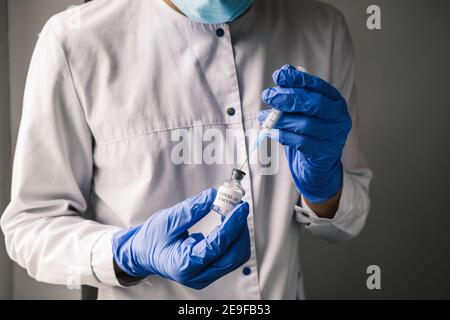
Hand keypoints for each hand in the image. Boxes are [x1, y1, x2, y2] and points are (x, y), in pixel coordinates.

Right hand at [112, 188, 250, 289]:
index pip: (218, 246)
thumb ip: (192, 210)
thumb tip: (214, 196)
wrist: (143, 254)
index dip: (232, 225)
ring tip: (233, 214)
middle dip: (239, 230)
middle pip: (233, 255)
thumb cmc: (151, 240)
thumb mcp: (167, 220)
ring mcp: (206, 276)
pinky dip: (233, 239)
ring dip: (238, 234)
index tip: (240, 207)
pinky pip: (230, 256)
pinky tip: (228, 224)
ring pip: (235, 257)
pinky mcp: (210, 271)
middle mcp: (198, 275)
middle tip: (238, 207)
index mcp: (184, 265)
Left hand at [259, 64, 351, 202]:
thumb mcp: (303, 112)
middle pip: (313, 103)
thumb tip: (286, 71)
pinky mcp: (325, 153)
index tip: (279, 75)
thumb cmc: (309, 133)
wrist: (318, 165)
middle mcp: (339, 117)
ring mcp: (335, 136)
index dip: (298, 79)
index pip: (317, 86)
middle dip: (287, 97)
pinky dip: (284, 136)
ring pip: (305, 124)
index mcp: (335, 102)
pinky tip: (273, 132)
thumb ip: (296, 92)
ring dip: (280, 119)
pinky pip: (301, 142)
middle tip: (268, 95)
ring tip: (264, 117)